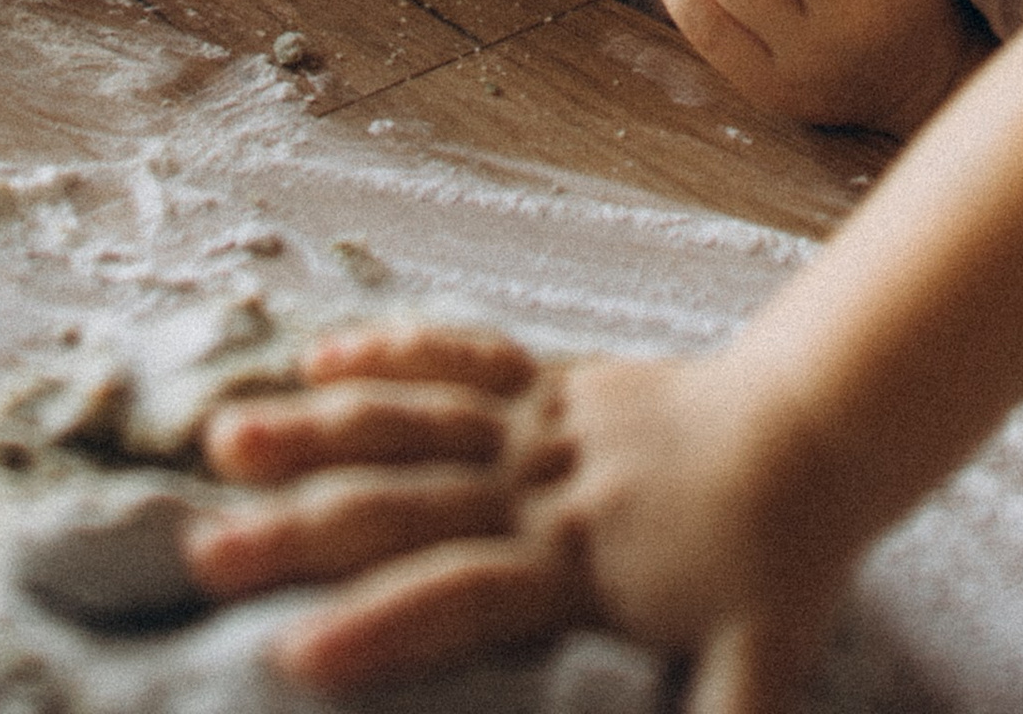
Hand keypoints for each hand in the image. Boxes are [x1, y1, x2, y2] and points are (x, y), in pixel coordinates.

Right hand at [190, 323, 843, 710]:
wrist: (817, 425)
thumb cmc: (781, 565)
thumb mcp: (765, 670)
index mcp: (581, 562)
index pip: (463, 597)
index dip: (381, 630)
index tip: (291, 658)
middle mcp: (544, 484)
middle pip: (407, 505)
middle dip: (300, 531)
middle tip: (206, 554)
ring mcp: (541, 420)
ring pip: (414, 417)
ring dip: (318, 428)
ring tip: (225, 439)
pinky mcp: (548, 380)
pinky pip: (460, 357)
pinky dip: (391, 352)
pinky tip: (318, 358)